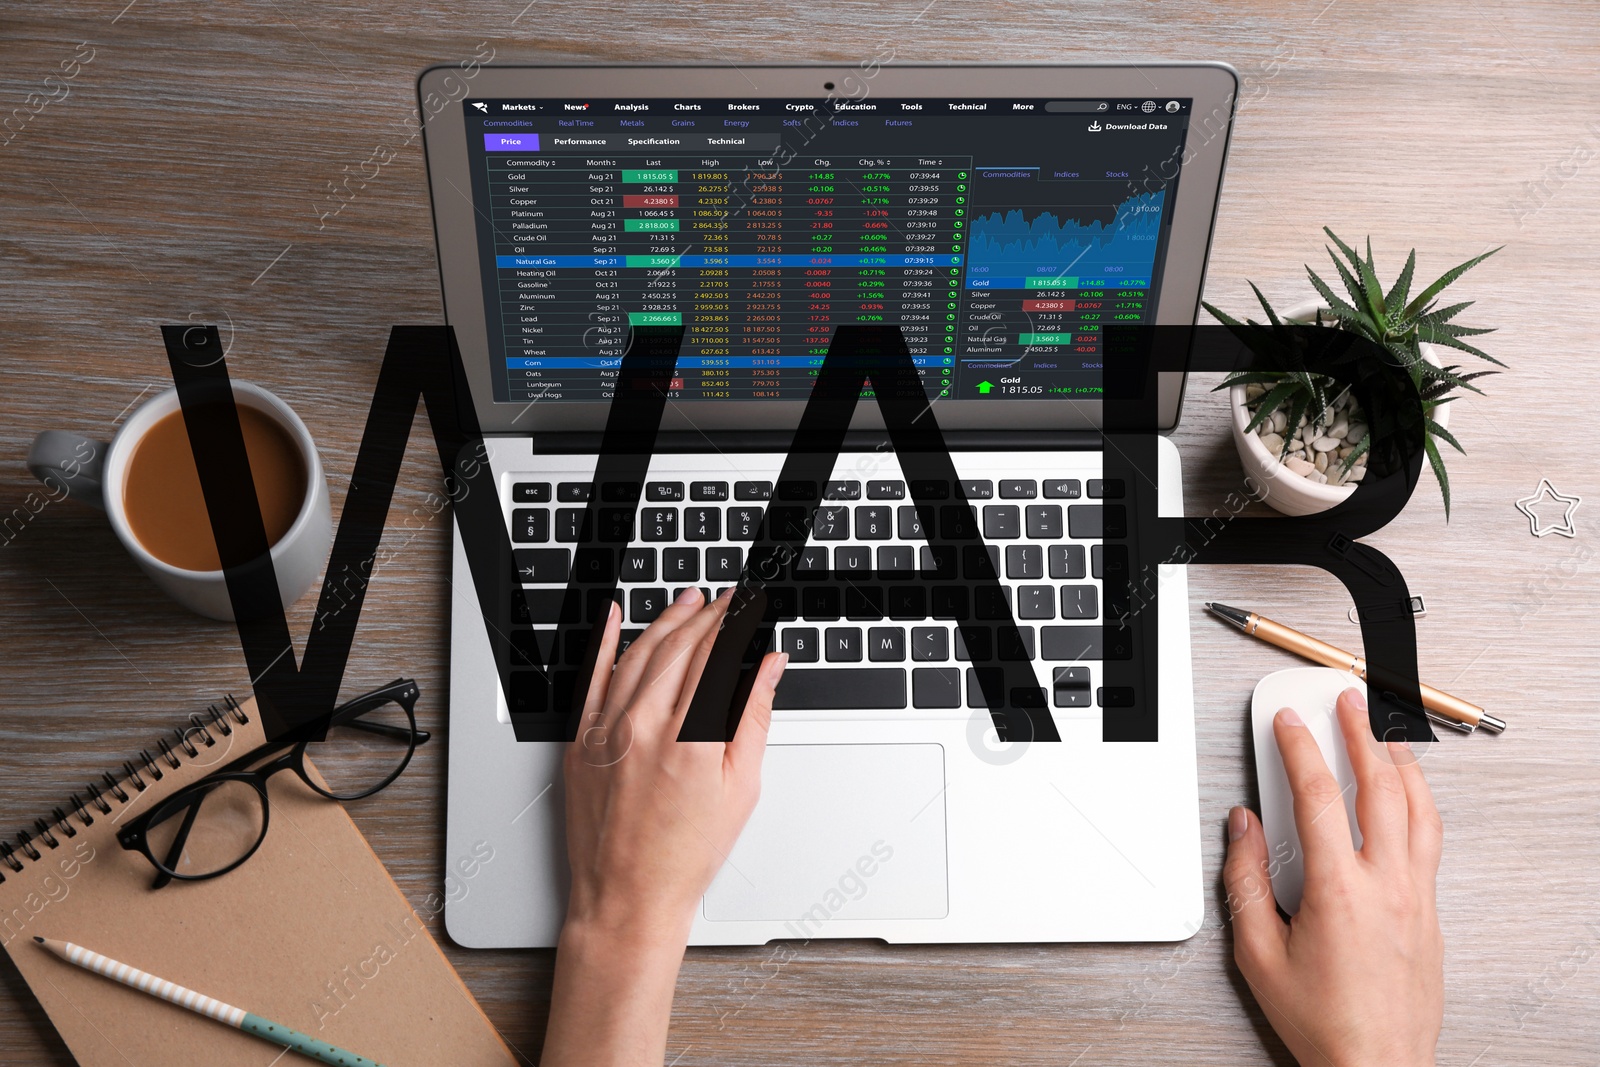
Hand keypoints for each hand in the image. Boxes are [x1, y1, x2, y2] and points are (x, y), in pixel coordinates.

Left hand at [542, 587, 786, 1066]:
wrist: (627, 899)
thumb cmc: (685, 856)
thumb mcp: (740, 788)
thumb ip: (752, 717)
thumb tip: (767, 668)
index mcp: (690, 738)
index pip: (714, 656)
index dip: (733, 623)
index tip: (746, 606)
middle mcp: (643, 727)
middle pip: (678, 648)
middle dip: (705, 615)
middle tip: (724, 598)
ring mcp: (606, 733)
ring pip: (636, 655)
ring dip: (665, 622)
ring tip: (687, 602)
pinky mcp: (580, 743)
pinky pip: (591, 679)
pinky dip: (604, 644)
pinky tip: (614, 619)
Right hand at [1224, 687, 1443, 1066]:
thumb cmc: (1320, 1020)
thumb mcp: (1257, 953)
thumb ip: (1245, 881)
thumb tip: (1242, 827)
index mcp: (1339, 891)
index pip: (1318, 797)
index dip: (1301, 749)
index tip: (1289, 721)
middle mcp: (1386, 886)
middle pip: (1380, 788)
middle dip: (1363, 735)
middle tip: (1350, 702)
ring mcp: (1417, 898)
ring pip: (1419, 810)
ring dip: (1402, 763)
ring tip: (1387, 732)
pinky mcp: (1431, 915)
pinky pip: (1430, 841)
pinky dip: (1418, 803)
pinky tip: (1407, 794)